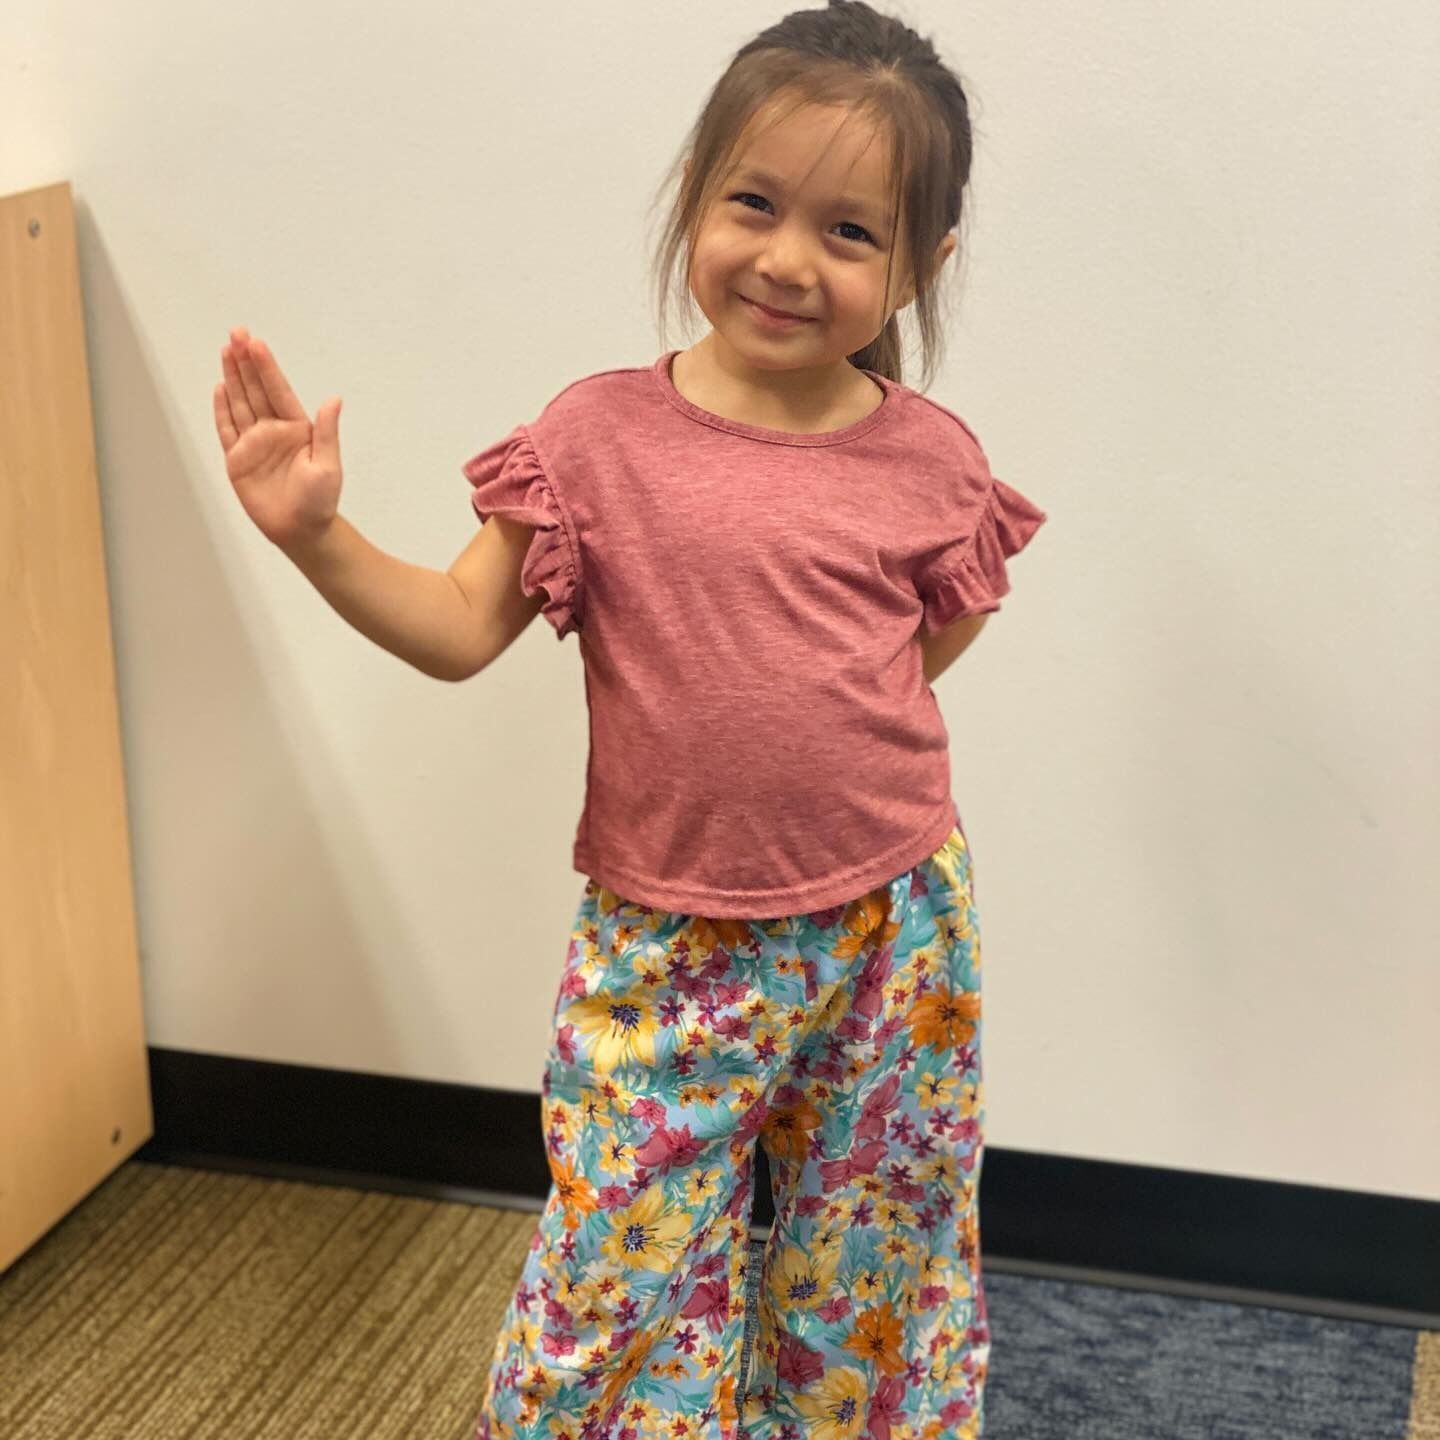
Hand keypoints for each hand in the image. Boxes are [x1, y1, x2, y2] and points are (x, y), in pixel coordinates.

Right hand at [213, 326, 343, 552]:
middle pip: (256, 390)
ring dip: (233, 377)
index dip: (267, 367)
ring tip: (226, 350)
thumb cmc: (319, 501)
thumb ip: (326, 432)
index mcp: (297, 429)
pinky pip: (227, 429)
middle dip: (246, 362)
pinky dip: (222, 409)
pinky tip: (219, 387)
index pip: (278, 391)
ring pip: (240, 403)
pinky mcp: (238, 459)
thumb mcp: (328, 466)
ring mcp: (254, 443)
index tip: (256, 343)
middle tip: (236, 333)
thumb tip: (334, 400)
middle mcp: (274, 430)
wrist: (300, 531)